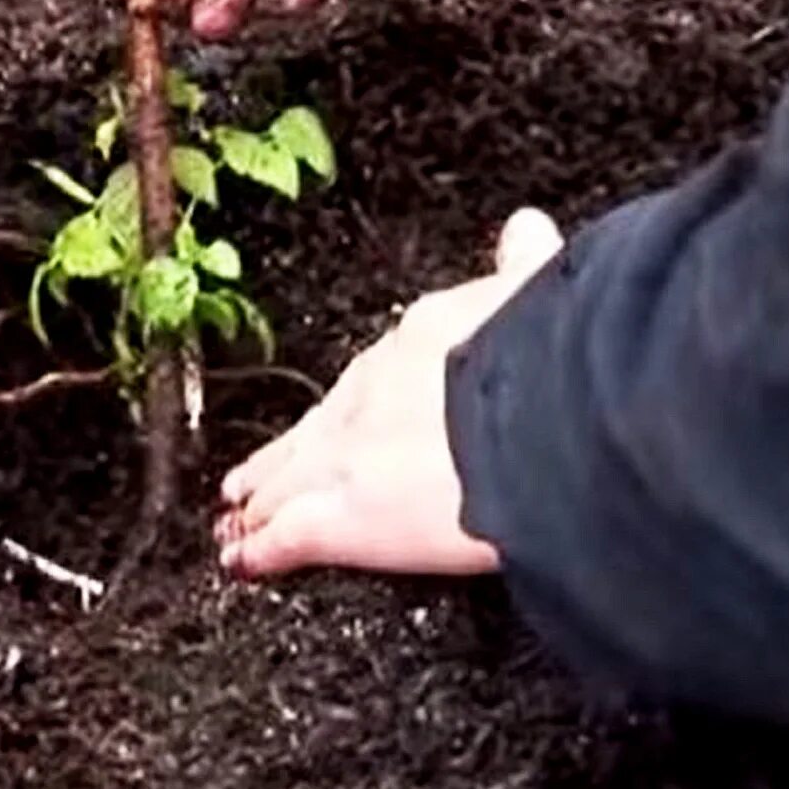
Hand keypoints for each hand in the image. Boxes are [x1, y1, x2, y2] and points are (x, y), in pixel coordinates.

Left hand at [214, 208, 563, 578]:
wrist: (545, 419)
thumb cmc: (551, 361)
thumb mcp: (541, 296)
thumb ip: (526, 269)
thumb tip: (527, 228)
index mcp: (418, 342)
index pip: (370, 378)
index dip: (347, 404)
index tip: (334, 416)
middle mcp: (370, 396)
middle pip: (315, 430)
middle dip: (282, 455)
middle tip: (250, 477)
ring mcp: (346, 456)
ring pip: (289, 479)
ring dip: (263, 498)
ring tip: (236, 515)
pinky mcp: (342, 518)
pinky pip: (289, 536)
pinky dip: (261, 551)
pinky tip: (241, 561)